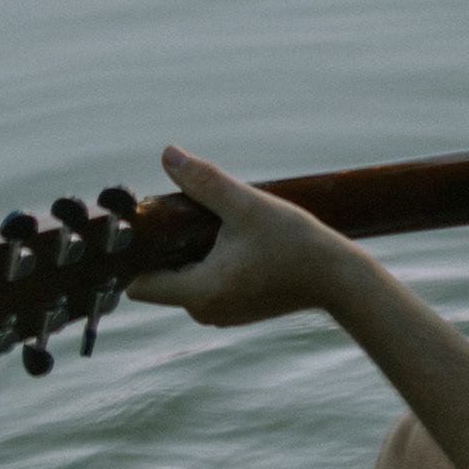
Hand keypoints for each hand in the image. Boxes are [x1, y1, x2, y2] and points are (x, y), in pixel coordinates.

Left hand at [123, 145, 351, 329]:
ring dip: (187, 251)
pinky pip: (203, 284)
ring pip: (182, 279)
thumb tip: (169, 155)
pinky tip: (229, 237)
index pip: (138, 284)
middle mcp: (204, 311)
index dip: (132, 255)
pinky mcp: (234, 309)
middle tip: (182, 211)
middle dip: (164, 245)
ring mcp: (220, 314)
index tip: (141, 224)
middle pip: (159, 278)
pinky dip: (205, 261)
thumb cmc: (294, 243)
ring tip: (213, 222)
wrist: (337, 279)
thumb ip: (205, 182)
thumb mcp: (247, 205)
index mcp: (201, 292)